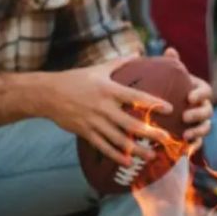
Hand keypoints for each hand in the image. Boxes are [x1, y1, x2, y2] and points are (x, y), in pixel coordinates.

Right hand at [43, 56, 173, 165]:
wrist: (47, 94)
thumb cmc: (76, 78)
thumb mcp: (99, 68)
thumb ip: (120, 62)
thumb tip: (139, 53)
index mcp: (108, 89)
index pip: (135, 96)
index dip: (153, 103)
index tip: (169, 108)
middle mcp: (103, 107)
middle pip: (130, 123)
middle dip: (149, 132)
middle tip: (166, 139)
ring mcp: (94, 122)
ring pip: (119, 139)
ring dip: (136, 149)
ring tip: (152, 155)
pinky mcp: (85, 132)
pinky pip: (103, 146)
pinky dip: (116, 155)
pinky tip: (129, 162)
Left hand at [163, 48, 212, 152]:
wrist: (160, 111)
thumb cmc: (164, 89)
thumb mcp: (166, 78)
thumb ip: (170, 66)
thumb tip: (170, 50)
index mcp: (198, 91)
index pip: (206, 91)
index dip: (200, 94)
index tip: (190, 97)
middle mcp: (203, 107)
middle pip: (208, 111)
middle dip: (199, 114)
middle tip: (185, 116)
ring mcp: (200, 123)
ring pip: (206, 127)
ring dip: (198, 131)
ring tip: (186, 135)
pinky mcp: (194, 137)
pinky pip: (198, 143)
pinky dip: (194, 146)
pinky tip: (186, 149)